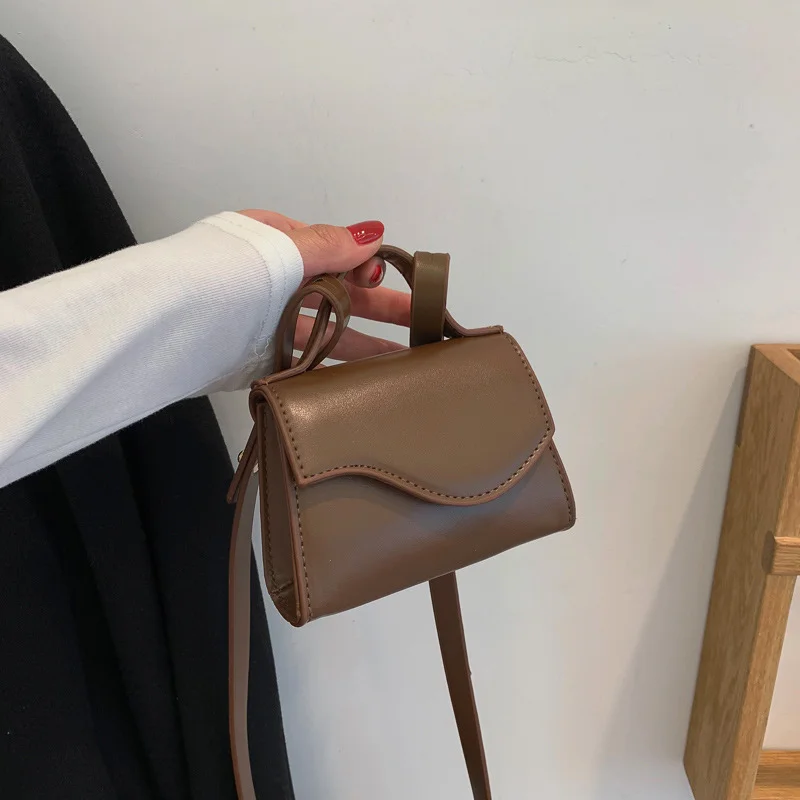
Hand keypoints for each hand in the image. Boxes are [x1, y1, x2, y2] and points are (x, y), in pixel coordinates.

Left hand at [237, 210, 409, 361]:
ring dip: (364, 344)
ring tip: (402, 360)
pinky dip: (333, 368)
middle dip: (379, 306)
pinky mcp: (265, 355)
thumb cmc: (220, 275)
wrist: (163, 327)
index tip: (377, 278)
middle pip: (338, 292)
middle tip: (419, 320)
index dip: (362, 265)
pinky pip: (307, 360)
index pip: (334, 251)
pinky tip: (359, 378)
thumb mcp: (279, 250)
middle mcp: (278, 280)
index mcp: (277, 243)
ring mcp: (271, 320)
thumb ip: (329, 245)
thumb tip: (375, 234)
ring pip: (326, 330)